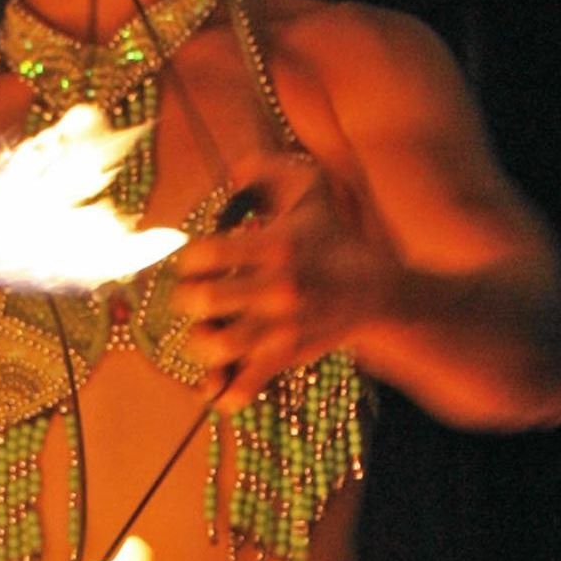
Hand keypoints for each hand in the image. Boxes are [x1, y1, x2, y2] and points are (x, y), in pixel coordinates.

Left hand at [171, 153, 393, 411]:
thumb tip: (232, 171)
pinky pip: (245, 384)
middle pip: (200, 300)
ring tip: (206, 332)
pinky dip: (224, 392)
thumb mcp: (309, 189)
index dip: (189, 258)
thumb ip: (269, 168)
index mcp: (274, 246)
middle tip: (194, 297)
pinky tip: (215, 387)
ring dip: (199, 341)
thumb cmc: (331, 237)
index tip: (197, 262)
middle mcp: (275, 288)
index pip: (203, 253)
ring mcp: (280, 326)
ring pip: (215, 346)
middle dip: (185, 298)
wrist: (375, 290)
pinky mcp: (286, 356)